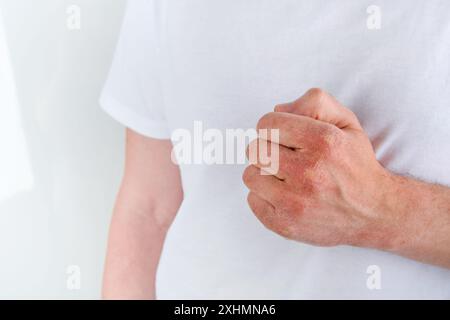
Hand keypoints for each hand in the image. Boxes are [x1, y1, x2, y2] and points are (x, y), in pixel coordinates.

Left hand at [243, 88, 399, 248]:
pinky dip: (264, 197)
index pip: (266, 124)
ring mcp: (295, 202)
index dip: (273, 127)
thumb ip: (314, 103)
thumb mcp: (346, 122)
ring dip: (265, 174)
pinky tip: (285, 195)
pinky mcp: (286, 224)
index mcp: (323, 141)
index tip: (284, 136)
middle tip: (286, 157)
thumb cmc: (355, 164)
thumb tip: (277, 110)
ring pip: (250, 175)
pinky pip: (252, 201)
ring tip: (286, 177)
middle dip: (268, 149)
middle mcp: (308, 172)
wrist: (374, 212)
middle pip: (255, 149)